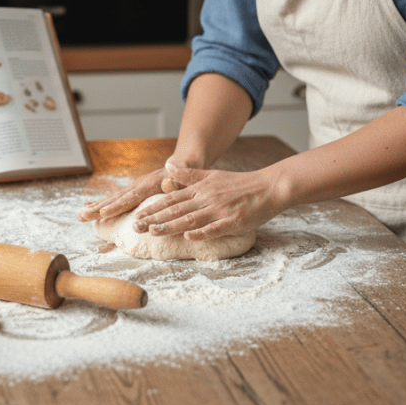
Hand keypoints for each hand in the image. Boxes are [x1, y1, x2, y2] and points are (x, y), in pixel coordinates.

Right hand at [77, 158, 191, 221]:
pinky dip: (103, 205)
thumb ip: (179, 181)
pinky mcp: (135, 191)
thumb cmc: (189, 171)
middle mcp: (139, 185)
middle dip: (98, 209)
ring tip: (80, 216)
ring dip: (96, 208)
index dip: (116, 206)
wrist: (185, 161)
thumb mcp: (187, 176)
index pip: (130, 197)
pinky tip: (89, 208)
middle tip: (82, 217)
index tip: (103, 213)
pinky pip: (116, 200)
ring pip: (113, 199)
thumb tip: (168, 183)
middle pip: (116, 198)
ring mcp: (135, 187)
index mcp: (150, 184)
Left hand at [133, 166, 281, 241]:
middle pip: (176, 209)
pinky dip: (201, 232)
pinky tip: (188, 237)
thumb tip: (167, 167)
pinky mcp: (233, 221)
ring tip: (154, 232)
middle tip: (136, 227)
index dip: (153, 207)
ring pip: (191, 219)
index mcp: (200, 188)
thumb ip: (189, 174)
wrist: (268, 187)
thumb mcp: (212, 175)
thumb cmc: (239, 183)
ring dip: (171, 225)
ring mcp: (220, 210)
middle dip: (155, 218)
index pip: (171, 198)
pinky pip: (215, 228)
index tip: (137, 215)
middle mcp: (206, 198)